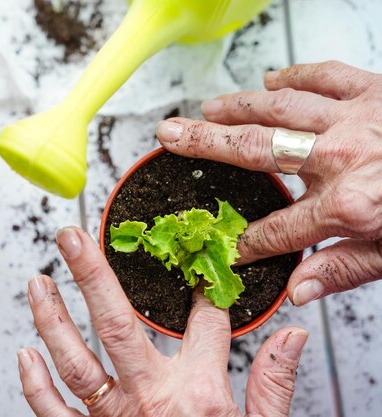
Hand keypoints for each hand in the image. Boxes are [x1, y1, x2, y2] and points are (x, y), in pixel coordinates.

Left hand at [18, 227, 307, 416]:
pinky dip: (35, 384)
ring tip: (38, 281)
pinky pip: (53, 413)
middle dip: (92, 275)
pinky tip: (26, 353)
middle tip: (72, 238)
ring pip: (75, 361)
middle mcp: (148, 400)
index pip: (202, 327)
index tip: (195, 270)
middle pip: (116, 324)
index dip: (202, 295)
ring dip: (53, 319)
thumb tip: (291, 337)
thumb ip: (273, 385)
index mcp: (196, 394)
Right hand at [156, 60, 381, 305]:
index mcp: (347, 206)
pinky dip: (294, 76)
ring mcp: (356, 118)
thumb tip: (297, 291)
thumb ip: (343, 270)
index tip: (225, 246)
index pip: (275, 230)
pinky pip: (324, 76)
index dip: (245, 243)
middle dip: (203, 144)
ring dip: (236, 106)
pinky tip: (271, 80)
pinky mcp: (375, 90)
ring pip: (278, 108)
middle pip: (253, 150)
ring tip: (206, 108)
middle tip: (169, 134)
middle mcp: (341, 157)